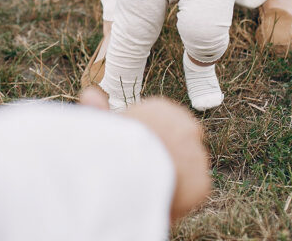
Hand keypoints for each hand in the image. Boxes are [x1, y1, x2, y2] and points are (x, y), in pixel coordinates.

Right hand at [79, 90, 211, 221]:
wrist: (131, 166)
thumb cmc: (108, 144)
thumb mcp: (101, 124)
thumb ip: (99, 111)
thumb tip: (89, 93)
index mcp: (161, 109)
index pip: (161, 126)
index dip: (147, 141)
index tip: (133, 154)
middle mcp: (186, 127)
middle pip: (176, 145)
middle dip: (165, 157)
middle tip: (143, 173)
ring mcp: (197, 155)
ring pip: (185, 169)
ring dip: (172, 177)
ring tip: (150, 188)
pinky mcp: (202, 182)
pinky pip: (190, 191)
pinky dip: (178, 197)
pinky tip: (159, 198)